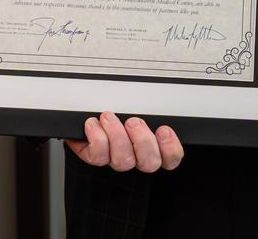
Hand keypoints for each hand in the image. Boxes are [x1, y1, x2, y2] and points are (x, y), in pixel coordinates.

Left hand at [64, 111, 183, 171]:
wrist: (87, 114)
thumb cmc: (117, 107)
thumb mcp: (136, 103)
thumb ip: (148, 104)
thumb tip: (162, 94)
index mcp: (151, 146)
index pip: (170, 158)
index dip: (171, 148)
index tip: (164, 130)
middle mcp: (135, 156)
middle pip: (149, 162)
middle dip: (142, 141)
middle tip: (133, 122)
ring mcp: (116, 159)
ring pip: (123, 161)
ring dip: (117, 136)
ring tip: (109, 117)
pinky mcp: (96, 157)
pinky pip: (98, 157)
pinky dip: (96, 138)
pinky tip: (93, 124)